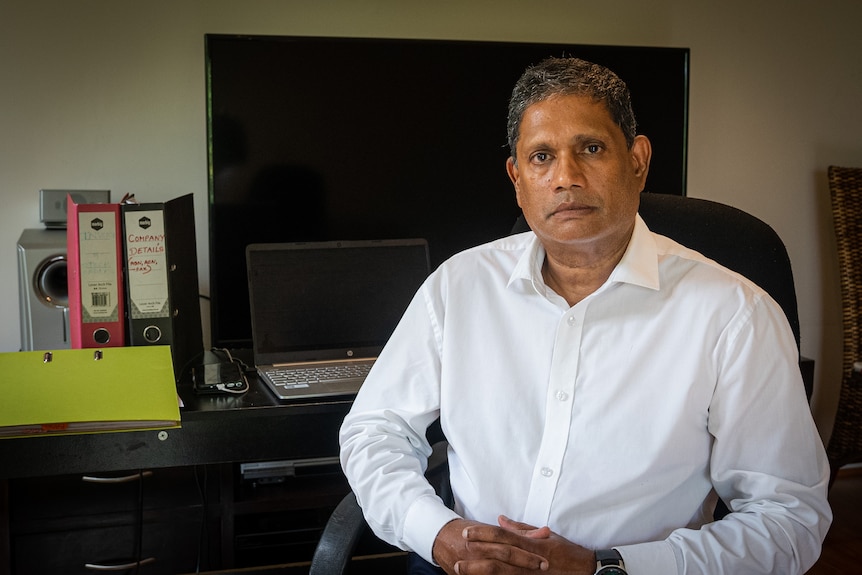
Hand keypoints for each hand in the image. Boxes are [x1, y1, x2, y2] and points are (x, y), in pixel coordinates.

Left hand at [455, 515, 595, 574]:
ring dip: (478, 572)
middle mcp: (528, 559)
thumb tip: (500, 519)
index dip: (483, 533)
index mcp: (530, 544)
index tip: (467, 532)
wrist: (585, 571)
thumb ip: (520, 528)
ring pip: (499, 573)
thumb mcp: (545, 535)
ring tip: (461, 570)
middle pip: (497, 556)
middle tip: (458, 552)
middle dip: (476, 554)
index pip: (502, 535)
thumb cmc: (565, 551)